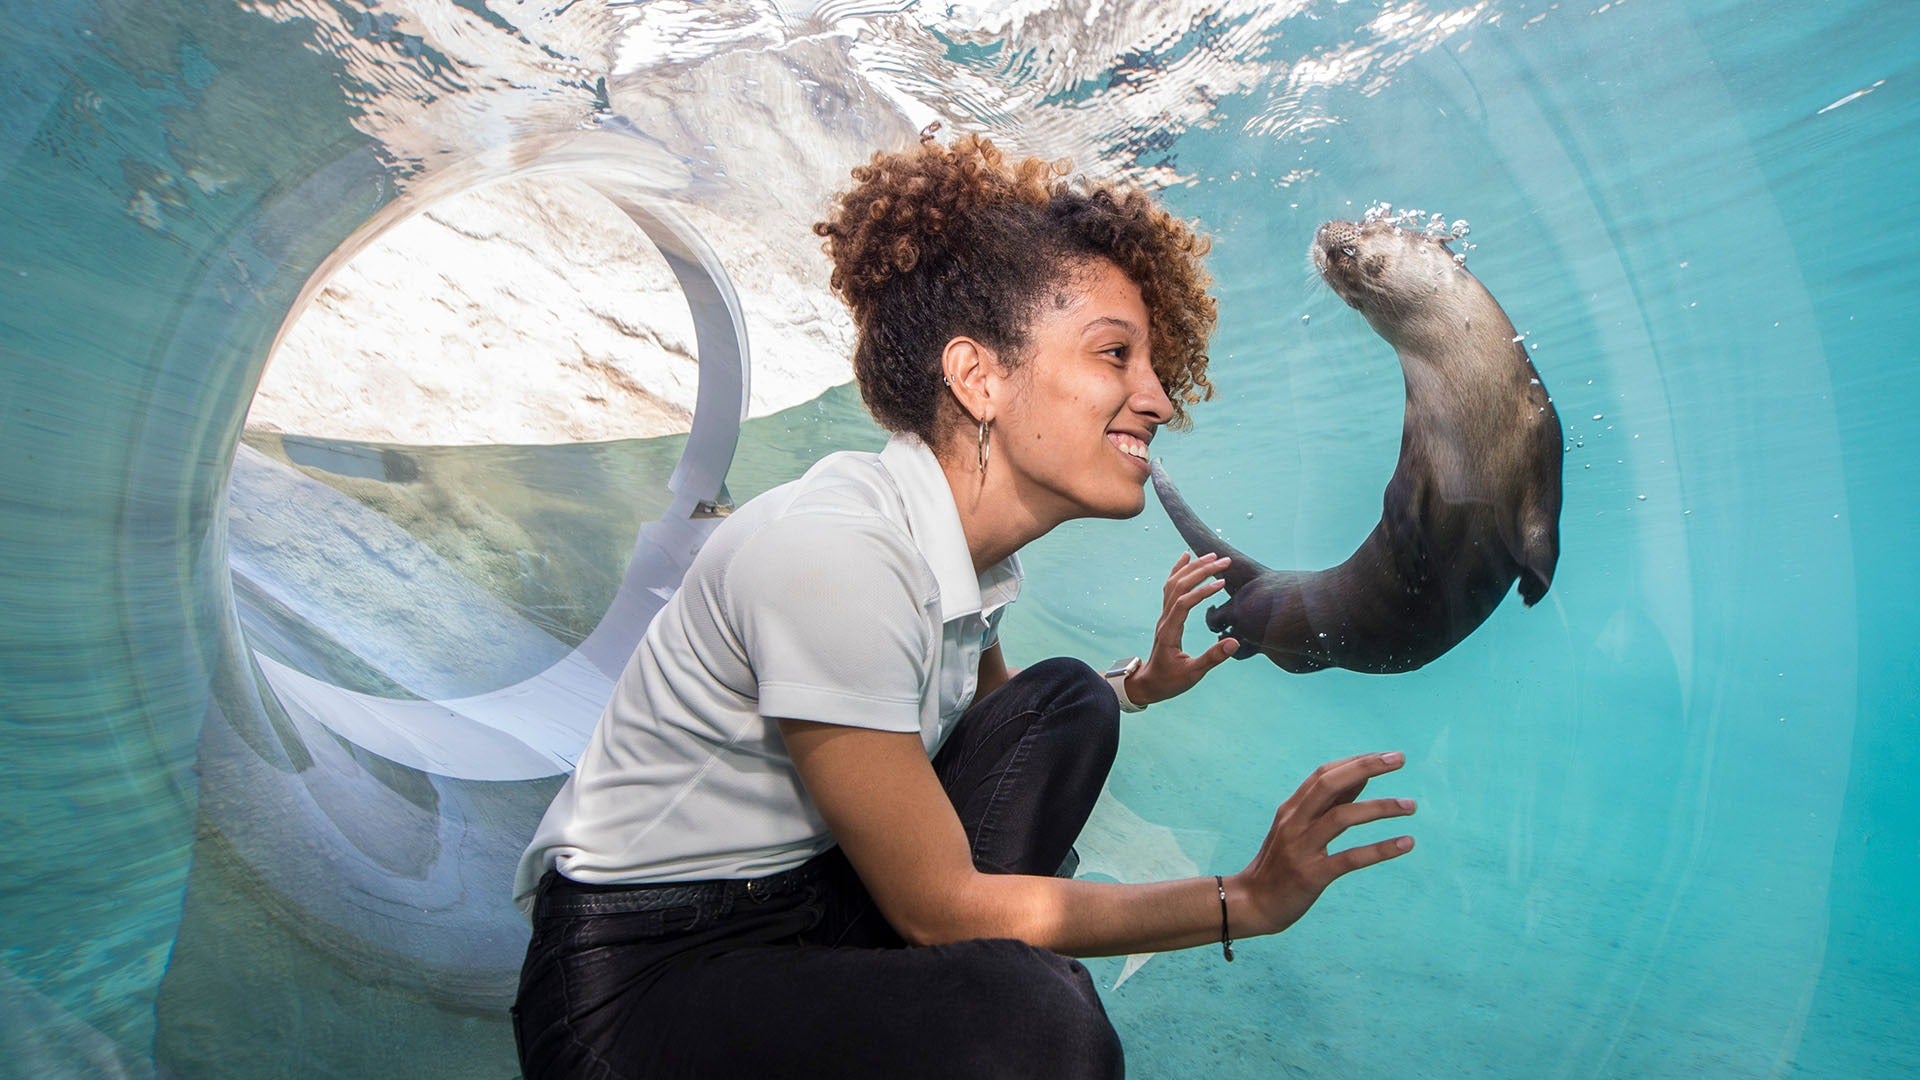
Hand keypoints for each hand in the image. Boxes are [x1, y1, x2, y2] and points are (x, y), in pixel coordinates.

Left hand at [1129, 552, 1240, 704]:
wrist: (1149, 683)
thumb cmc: (1170, 681)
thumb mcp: (1193, 674)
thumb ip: (1213, 658)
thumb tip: (1234, 642)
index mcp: (1170, 632)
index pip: (1184, 603)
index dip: (1202, 591)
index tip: (1222, 583)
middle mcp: (1165, 619)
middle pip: (1179, 587)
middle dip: (1201, 571)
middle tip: (1224, 561)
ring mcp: (1164, 615)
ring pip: (1174, 584)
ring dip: (1192, 567)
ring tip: (1211, 556)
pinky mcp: (1167, 615)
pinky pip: (1170, 587)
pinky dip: (1178, 570)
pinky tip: (1186, 557)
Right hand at [1230, 751, 1415, 937]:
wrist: (1251, 903)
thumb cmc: (1280, 864)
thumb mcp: (1297, 829)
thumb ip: (1327, 805)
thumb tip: (1362, 778)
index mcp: (1291, 809)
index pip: (1323, 774)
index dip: (1355, 761)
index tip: (1386, 756)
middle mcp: (1294, 823)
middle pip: (1329, 784)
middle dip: (1365, 767)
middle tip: (1399, 759)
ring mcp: (1301, 848)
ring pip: (1342, 817)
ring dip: (1380, 808)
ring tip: (1410, 806)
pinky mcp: (1311, 875)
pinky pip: (1350, 858)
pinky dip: (1380, 849)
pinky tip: (1406, 843)